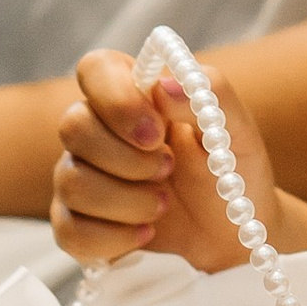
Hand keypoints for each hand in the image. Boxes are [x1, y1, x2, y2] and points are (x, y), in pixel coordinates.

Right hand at [51, 48, 279, 270]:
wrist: (232, 235)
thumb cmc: (231, 171)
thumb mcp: (237, 128)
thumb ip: (210, 93)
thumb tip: (162, 85)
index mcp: (133, 92)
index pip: (95, 69)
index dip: (118, 100)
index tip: (157, 132)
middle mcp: (98, 129)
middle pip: (72, 126)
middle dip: (127, 158)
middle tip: (168, 169)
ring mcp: (82, 176)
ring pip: (70, 181)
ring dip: (126, 200)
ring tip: (163, 203)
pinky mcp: (77, 223)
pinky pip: (69, 230)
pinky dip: (112, 237)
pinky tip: (145, 232)